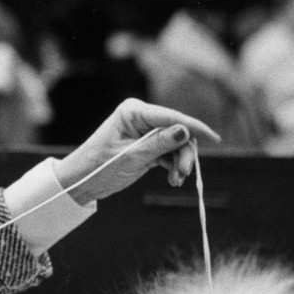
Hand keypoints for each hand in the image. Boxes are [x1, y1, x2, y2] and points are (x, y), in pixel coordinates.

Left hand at [56, 98, 220, 204]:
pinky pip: (169, 155)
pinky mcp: (147, 148)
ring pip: (176, 145)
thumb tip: (185, 131)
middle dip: (184, 152)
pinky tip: (172, 179)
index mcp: (134, 111)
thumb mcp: (130, 157)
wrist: (81, 182)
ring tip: (176, 180)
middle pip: (178, 131)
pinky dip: (173, 167)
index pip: (171, 116)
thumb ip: (159, 143)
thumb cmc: (97, 166)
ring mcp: (145, 133)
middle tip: (183, 173)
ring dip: (180, 163)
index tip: (213, 138)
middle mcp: (142, 118)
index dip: (194, 127)